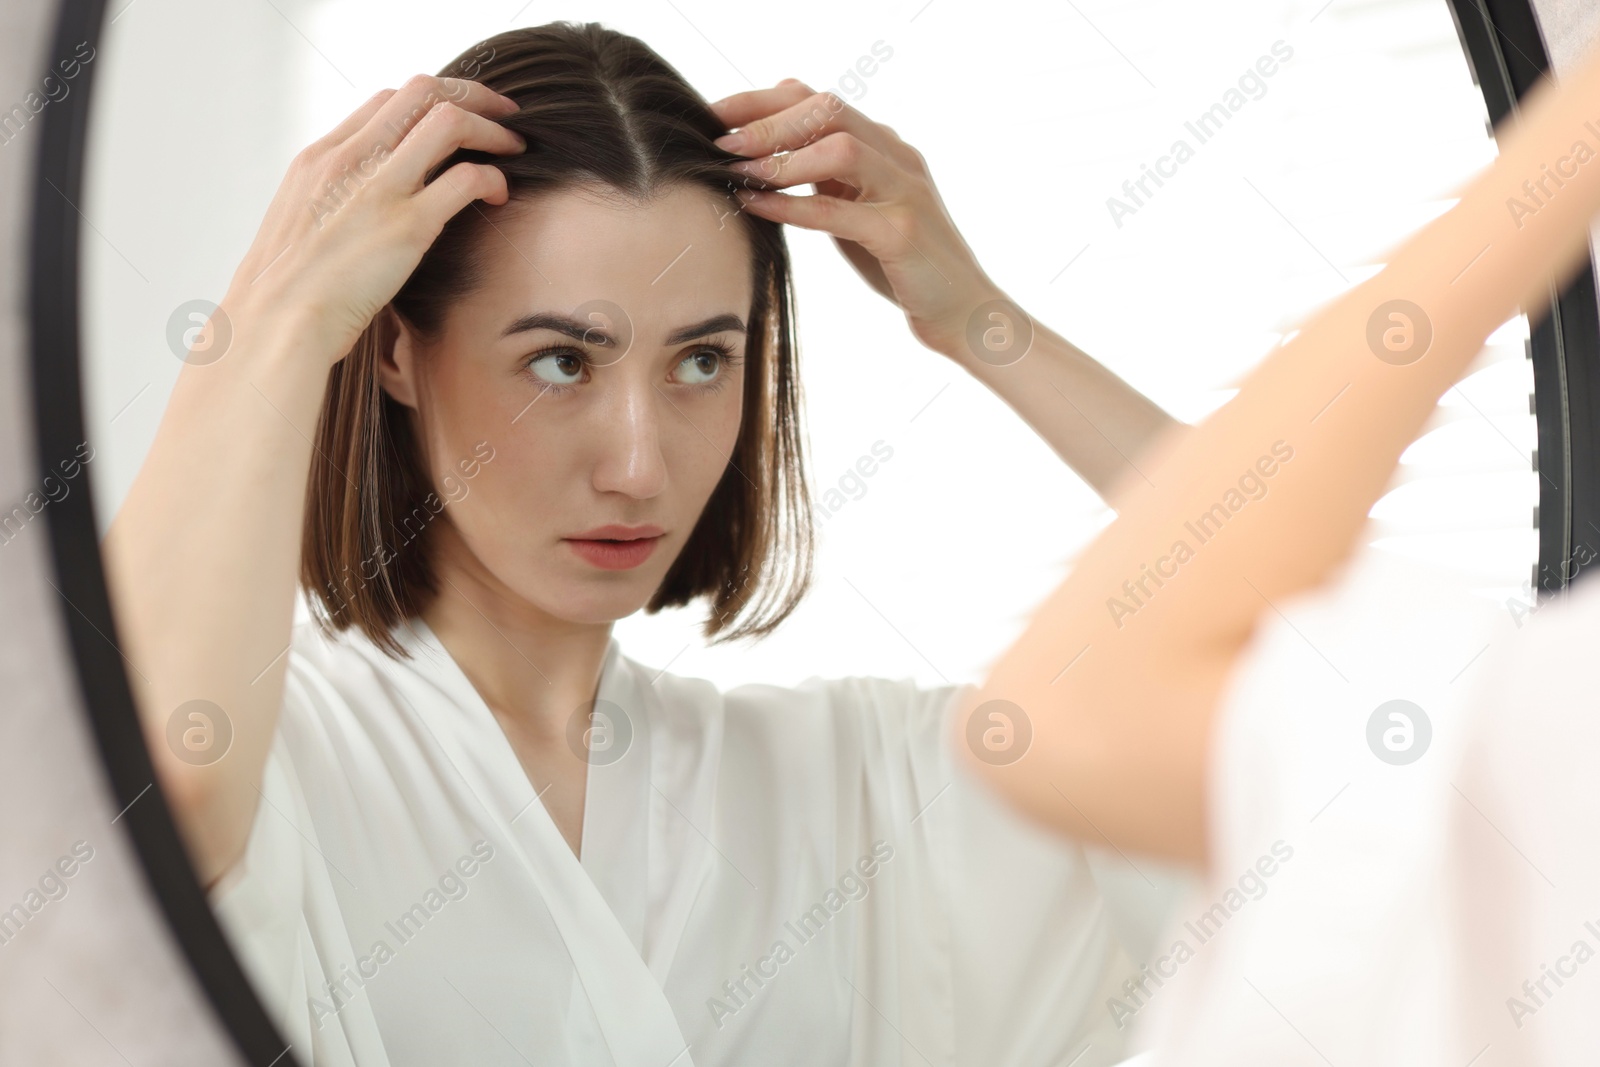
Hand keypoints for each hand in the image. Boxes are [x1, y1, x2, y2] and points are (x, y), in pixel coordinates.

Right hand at [216, 74, 526, 368]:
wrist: (275, 324)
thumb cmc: (288, 292)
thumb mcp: (302, 224)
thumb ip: (336, 201)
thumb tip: (365, 207)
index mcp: (321, 156)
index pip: (387, 99)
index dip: (434, 101)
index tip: (461, 116)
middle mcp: (350, 159)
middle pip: (423, 92)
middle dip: (473, 96)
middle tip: (503, 116)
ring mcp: (379, 188)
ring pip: (449, 121)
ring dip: (491, 130)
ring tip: (513, 148)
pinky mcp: (408, 226)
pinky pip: (468, 178)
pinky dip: (494, 179)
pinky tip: (499, 196)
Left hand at [709, 79, 1008, 358]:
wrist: (962, 310)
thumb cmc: (902, 264)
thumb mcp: (858, 210)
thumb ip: (825, 179)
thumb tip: (767, 155)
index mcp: (885, 147)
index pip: (818, 101)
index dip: (762, 101)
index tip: (714, 115)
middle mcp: (897, 158)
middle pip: (827, 109)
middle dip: (766, 119)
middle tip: (717, 139)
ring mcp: (904, 192)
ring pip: (841, 149)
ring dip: (781, 156)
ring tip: (737, 170)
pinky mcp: (902, 233)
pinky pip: (840, 212)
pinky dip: (793, 206)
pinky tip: (755, 206)